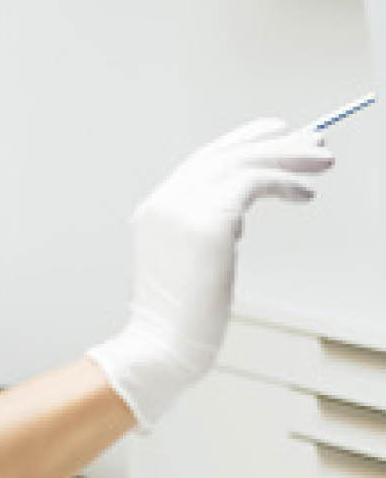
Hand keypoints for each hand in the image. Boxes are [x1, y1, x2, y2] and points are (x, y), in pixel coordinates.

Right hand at [88, 118, 331, 427]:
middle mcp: (165, 202)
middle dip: (274, 143)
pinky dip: (285, 183)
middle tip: (314, 140)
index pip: (201, 162)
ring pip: (243, 162)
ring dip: (288, 156)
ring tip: (322, 160)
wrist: (160, 345)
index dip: (240, 142)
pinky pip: (255, 183)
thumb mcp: (184, 264)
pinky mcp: (209, 221)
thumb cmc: (176, 319)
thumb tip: (237, 217)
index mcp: (155, 211)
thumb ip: (200, 232)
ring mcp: (183, 208)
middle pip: (225, 155)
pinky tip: (304, 194)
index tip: (272, 133)